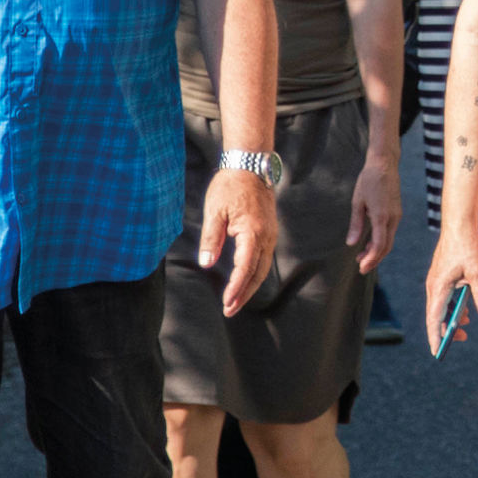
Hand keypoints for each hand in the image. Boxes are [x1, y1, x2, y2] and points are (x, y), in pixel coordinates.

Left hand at [195, 168, 281, 315]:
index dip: (236, 288)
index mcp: (253, 233)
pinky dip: (255, 274)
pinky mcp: (269, 232)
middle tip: (229, 311)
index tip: (226, 303)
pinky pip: (264, 259)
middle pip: (258, 274)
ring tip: (235, 302)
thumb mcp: (215, 211)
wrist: (250, 166)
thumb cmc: (230, 187)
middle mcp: (267, 237)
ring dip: (250, 287)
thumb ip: (211, 238)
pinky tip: (244, 281)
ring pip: (263, 268)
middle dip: (244, 294)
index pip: (245, 268)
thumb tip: (206, 264)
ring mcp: (271, 235)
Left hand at [346, 157, 400, 274]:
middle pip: (386, 246)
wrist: (384, 164)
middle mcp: (393, 218)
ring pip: (389, 240)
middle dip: (374, 259)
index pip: (379, 245)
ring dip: (376, 251)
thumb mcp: (357, 202)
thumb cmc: (368, 180)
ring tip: (361, 257)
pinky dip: (380, 241)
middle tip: (361, 268)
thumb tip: (351, 243)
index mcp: (382, 216)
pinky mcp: (397, 212)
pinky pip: (390, 232)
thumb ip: (356, 224)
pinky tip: (369, 243)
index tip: (361, 267)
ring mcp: (397, 215)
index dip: (371, 259)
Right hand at [423, 219, 477, 354]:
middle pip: (436, 315)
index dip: (436, 336)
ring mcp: (436, 281)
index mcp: (439, 287)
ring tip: (467, 324)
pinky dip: (453, 305)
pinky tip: (465, 307)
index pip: (434, 318)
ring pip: (441, 306)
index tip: (438, 352)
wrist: (459, 223)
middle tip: (462, 338)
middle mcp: (434, 286)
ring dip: (452, 317)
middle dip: (447, 330)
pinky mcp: (441, 276)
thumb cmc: (467, 246)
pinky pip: (444, 297)